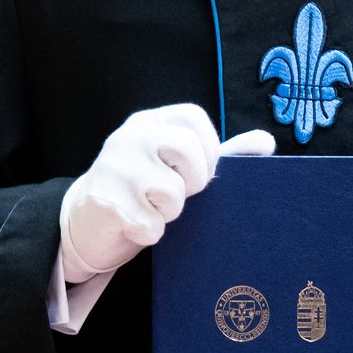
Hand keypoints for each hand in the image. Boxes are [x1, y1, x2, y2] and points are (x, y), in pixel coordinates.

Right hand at [58, 105, 272, 282]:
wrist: (86, 222)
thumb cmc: (143, 189)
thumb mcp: (179, 165)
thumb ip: (221, 155)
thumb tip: (266, 142)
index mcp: (149, 121)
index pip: (193, 119)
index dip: (208, 148)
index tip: (201, 169)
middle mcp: (128, 136)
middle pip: (187, 150)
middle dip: (194, 181)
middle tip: (179, 193)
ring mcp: (113, 167)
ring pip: (171, 193)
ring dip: (169, 212)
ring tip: (151, 208)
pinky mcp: (104, 202)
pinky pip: (151, 226)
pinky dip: (150, 233)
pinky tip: (134, 225)